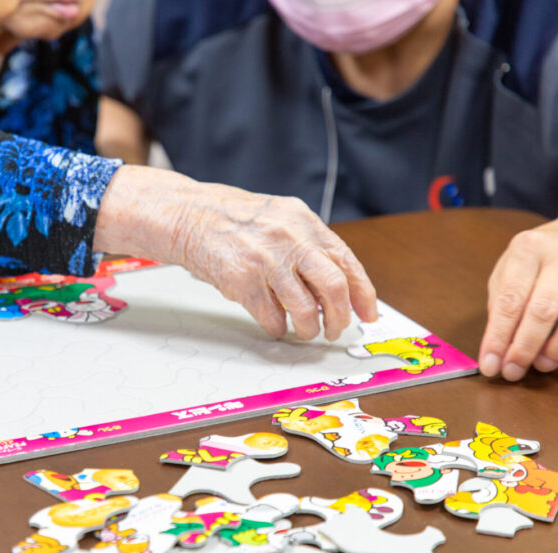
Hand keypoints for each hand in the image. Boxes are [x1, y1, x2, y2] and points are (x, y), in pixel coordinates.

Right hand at [94, 166, 377, 339]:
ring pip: (304, 310)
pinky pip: (272, 318)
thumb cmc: (235, 220)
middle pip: (333, 288)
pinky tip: (274, 323)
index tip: (367, 314)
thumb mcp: (280, 219)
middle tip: (335, 330)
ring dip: (308, 329)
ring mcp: (266, 261)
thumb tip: (336, 288)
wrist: (190, 216)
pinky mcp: (243, 282)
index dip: (363, 294)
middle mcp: (290, 239)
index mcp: (304, 222)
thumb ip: (308, 246)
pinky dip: (277, 327)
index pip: (346, 262)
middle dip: (339, 318)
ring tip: (303, 331)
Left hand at [479, 198, 557, 380]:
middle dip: (525, 348)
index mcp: (528, 249)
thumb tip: (496, 349)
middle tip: (514, 371)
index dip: (498, 337)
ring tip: (543, 363)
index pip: (510, 299)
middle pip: (544, 310)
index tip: (490, 364)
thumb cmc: (540, 259)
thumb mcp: (510, 268)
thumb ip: (500, 303)